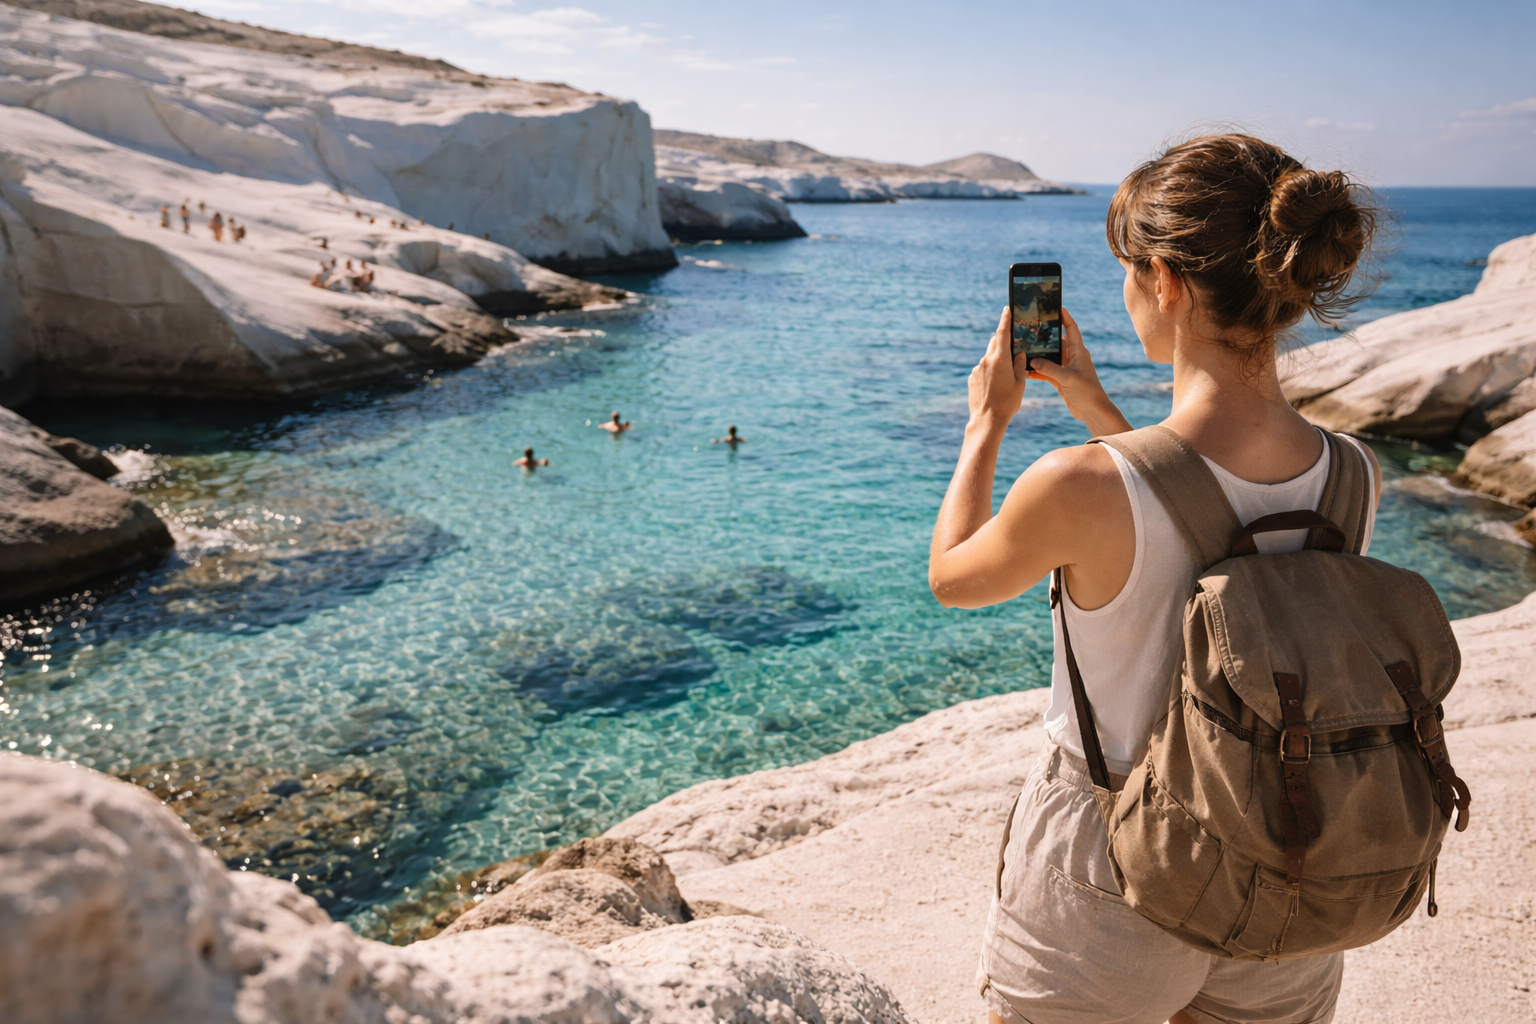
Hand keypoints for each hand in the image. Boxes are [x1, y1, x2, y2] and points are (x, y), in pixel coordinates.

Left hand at [968, 307, 1028, 430]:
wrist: (987, 420)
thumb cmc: (1007, 403)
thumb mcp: (1020, 383)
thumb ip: (1020, 365)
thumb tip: (1019, 354)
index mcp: (1000, 359)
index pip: (1002, 333)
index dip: (1005, 320)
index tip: (1006, 309)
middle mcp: (986, 361)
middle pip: (994, 343)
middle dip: (1003, 341)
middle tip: (1012, 345)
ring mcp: (976, 369)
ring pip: (988, 357)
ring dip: (997, 360)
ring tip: (1006, 376)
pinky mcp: (971, 378)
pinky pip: (982, 369)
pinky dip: (989, 371)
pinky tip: (996, 385)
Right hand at [1026, 307, 1131, 436]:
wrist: (1092, 411)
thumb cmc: (1087, 391)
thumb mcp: (1068, 378)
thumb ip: (1050, 369)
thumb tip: (1032, 361)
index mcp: (1078, 352)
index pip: (1071, 328)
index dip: (1064, 317)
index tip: (1056, 306)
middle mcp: (1072, 357)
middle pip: (1058, 341)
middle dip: (1046, 334)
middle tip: (1033, 325)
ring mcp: (1066, 369)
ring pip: (1050, 356)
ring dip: (1039, 353)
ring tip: (1025, 346)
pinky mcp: (1061, 380)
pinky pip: (1046, 371)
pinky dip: (1037, 371)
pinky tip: (1026, 370)